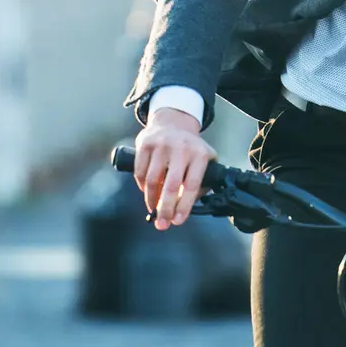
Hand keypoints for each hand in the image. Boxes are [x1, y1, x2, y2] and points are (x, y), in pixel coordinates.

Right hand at [133, 107, 216, 230]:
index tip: (178, 221)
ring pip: (152, 180)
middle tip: (162, 225)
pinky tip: (146, 190)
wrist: (173, 121)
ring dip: (151, 199)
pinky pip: (140, 172)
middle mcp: (181, 148)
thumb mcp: (204, 160)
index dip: (184, 206)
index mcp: (199, 155)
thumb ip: (201, 183)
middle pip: (171, 186)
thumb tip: (184, 209)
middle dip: (165, 209)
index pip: (192, 185)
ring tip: (154, 208)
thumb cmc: (190, 149)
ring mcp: (162, 145)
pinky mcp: (145, 144)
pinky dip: (141, 186)